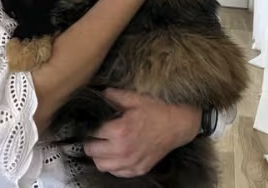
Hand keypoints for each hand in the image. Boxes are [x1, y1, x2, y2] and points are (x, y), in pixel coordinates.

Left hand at [83, 88, 199, 177]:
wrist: (178, 125)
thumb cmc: (157, 111)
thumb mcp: (135, 99)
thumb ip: (114, 96)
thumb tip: (99, 94)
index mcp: (120, 131)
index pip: (91, 133)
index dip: (89, 127)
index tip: (90, 124)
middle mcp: (123, 150)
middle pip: (92, 151)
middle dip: (91, 141)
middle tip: (95, 134)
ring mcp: (131, 162)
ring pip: (101, 165)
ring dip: (99, 155)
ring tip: (103, 145)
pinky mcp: (138, 169)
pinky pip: (116, 172)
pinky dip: (112, 165)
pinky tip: (116, 154)